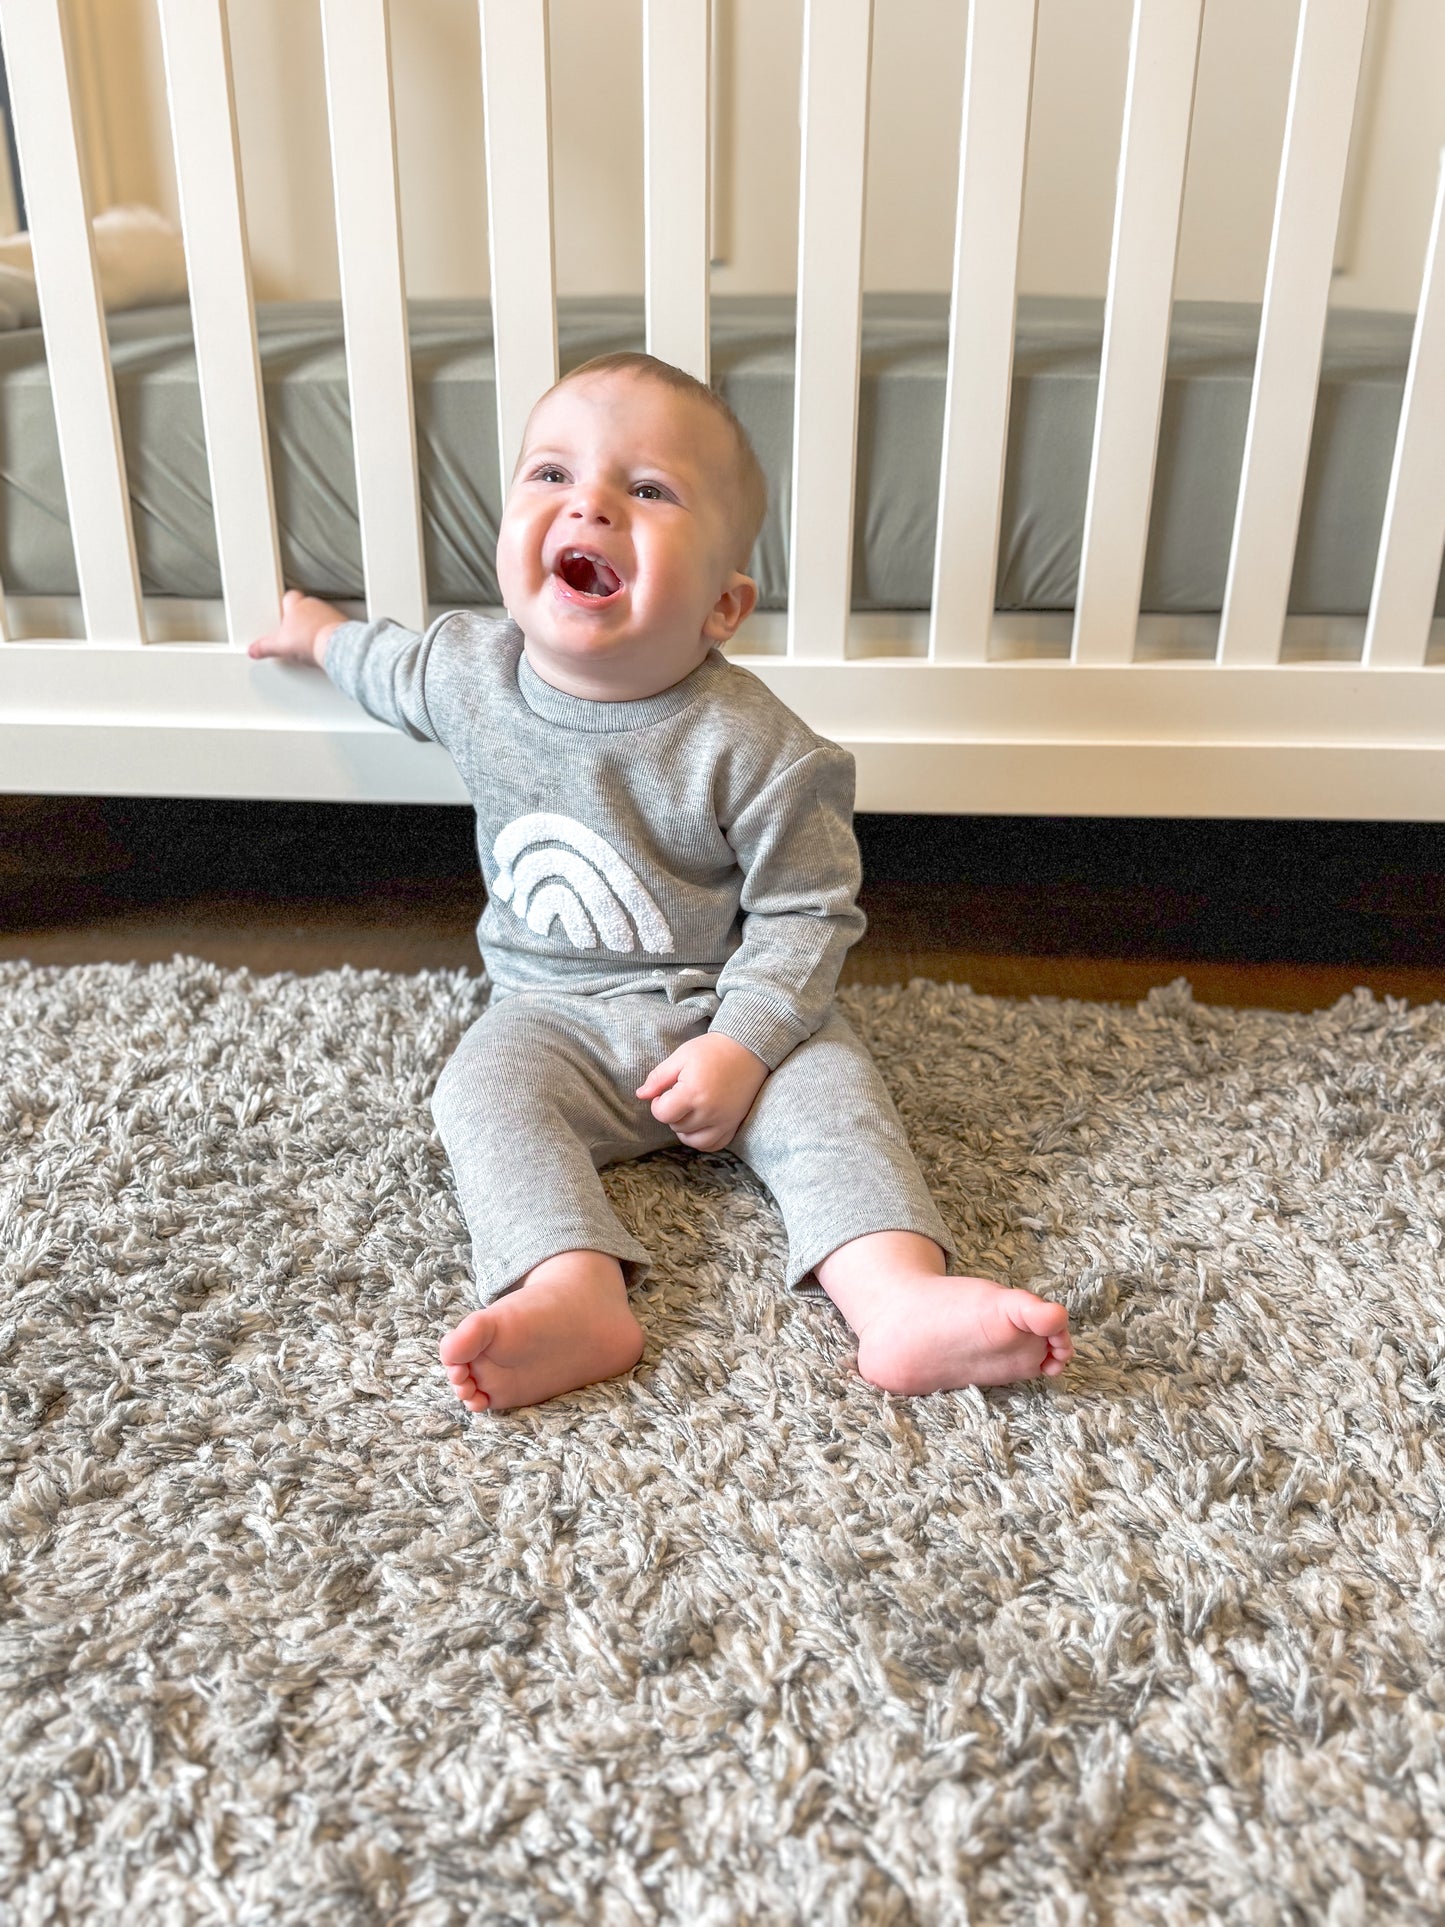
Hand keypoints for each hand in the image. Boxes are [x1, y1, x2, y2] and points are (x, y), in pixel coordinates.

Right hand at [248, 589, 346, 666]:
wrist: (335, 646)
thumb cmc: (310, 640)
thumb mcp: (280, 646)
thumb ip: (265, 647)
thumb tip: (254, 649)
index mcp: (296, 605)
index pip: (288, 597)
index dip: (284, 606)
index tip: (281, 615)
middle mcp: (313, 605)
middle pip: (303, 607)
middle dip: (299, 618)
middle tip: (294, 632)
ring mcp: (329, 613)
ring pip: (319, 615)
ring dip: (315, 625)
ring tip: (309, 641)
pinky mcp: (341, 623)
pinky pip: (332, 624)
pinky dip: (328, 632)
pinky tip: (323, 644)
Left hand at [636, 1032, 768, 1151]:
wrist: (749, 1048)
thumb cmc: (713, 1049)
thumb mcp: (681, 1056)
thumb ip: (658, 1077)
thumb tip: (641, 1095)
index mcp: (693, 1092)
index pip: (662, 1114)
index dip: (658, 1104)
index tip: (666, 1092)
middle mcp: (709, 1111)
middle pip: (676, 1127)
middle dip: (672, 1113)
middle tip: (680, 1096)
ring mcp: (724, 1120)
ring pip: (693, 1141)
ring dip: (685, 1130)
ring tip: (688, 1111)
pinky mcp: (734, 1123)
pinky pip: (714, 1145)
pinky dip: (703, 1140)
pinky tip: (700, 1125)